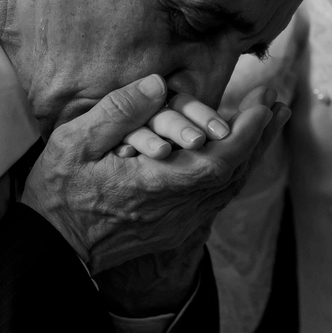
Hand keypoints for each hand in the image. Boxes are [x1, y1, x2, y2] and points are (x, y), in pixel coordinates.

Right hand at [22, 75, 289, 276]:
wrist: (56, 246)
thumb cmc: (60, 192)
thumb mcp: (74, 144)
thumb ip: (117, 112)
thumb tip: (157, 85)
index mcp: (154, 186)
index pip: (218, 160)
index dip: (248, 132)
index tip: (264, 103)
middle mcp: (175, 210)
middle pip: (233, 174)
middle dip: (259, 137)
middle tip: (275, 105)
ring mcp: (177, 225)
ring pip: (228, 189)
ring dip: (251, 155)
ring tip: (265, 126)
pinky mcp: (173, 231)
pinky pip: (215, 201)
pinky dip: (232, 174)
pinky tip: (234, 158)